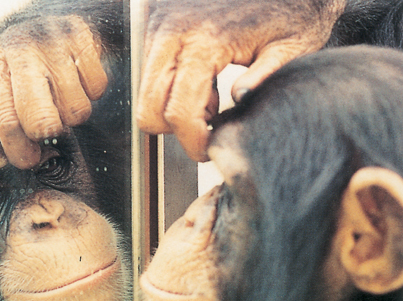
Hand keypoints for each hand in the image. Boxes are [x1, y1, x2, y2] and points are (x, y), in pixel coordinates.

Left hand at [0, 15, 107, 168]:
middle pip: (39, 119)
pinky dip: (94, 91)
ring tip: (67, 96)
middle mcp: (23, 49)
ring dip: (75, 112)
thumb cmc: (30, 51)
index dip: (18, 147)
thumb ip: (0, 96)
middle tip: (53, 126)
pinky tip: (82, 79)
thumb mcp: (7, 70)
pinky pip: (97, 89)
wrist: (59, 11)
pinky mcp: (83, 39)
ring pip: (76, 110)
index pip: (6, 117)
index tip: (29, 161)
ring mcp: (54, 43)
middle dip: (49, 132)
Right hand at [137, 0, 346, 161]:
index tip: (207, 150)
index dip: (192, 141)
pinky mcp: (157, 26)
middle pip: (149, 108)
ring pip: (145, 93)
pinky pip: (149, 74)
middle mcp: (173, 32)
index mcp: (206, 40)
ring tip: (210, 95)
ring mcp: (160, 27)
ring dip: (172, 107)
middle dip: (175, 128)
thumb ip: (265, 77)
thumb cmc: (290, 6)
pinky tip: (202, 80)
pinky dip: (170, 89)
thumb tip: (238, 100)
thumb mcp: (292, 46)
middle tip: (209, 122)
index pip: (178, 112)